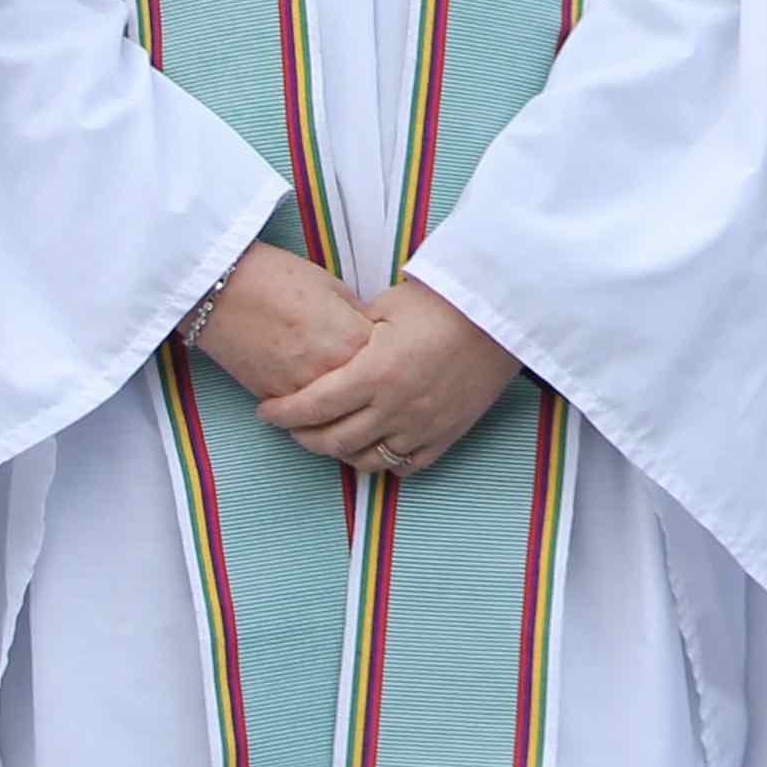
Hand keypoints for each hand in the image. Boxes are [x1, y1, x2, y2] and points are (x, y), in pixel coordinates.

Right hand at [193, 244, 374, 404]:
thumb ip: (357, 317)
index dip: (387, 359)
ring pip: (335, 414)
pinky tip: (311, 401)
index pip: (387, 363)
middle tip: (368, 384)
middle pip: (364, 395)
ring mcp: (305, 390)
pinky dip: (310, 412)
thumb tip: (371, 335)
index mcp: (353, 338)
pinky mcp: (277, 401)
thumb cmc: (276, 278)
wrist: (222, 290)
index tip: (386, 357)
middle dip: (367, 389)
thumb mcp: (331, 287)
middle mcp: (334, 371)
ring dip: (340, 408)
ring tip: (340, 398)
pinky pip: (304, 416)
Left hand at [253, 278, 517, 477]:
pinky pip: (405, 466)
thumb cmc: (442, 300)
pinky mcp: (446, 436)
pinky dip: (380, 462)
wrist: (501, 312)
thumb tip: (324, 351)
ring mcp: (422, 427)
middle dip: (302, 436)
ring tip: (325, 438)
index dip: (282, 413)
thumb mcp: (384, 308)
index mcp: (375, 372)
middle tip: (289, 426)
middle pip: (333, 440)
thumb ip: (350, 335)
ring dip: (338, 453)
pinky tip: (367, 448)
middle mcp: (396, 407)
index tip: (265, 412)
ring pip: (366, 460)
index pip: (313, 405)